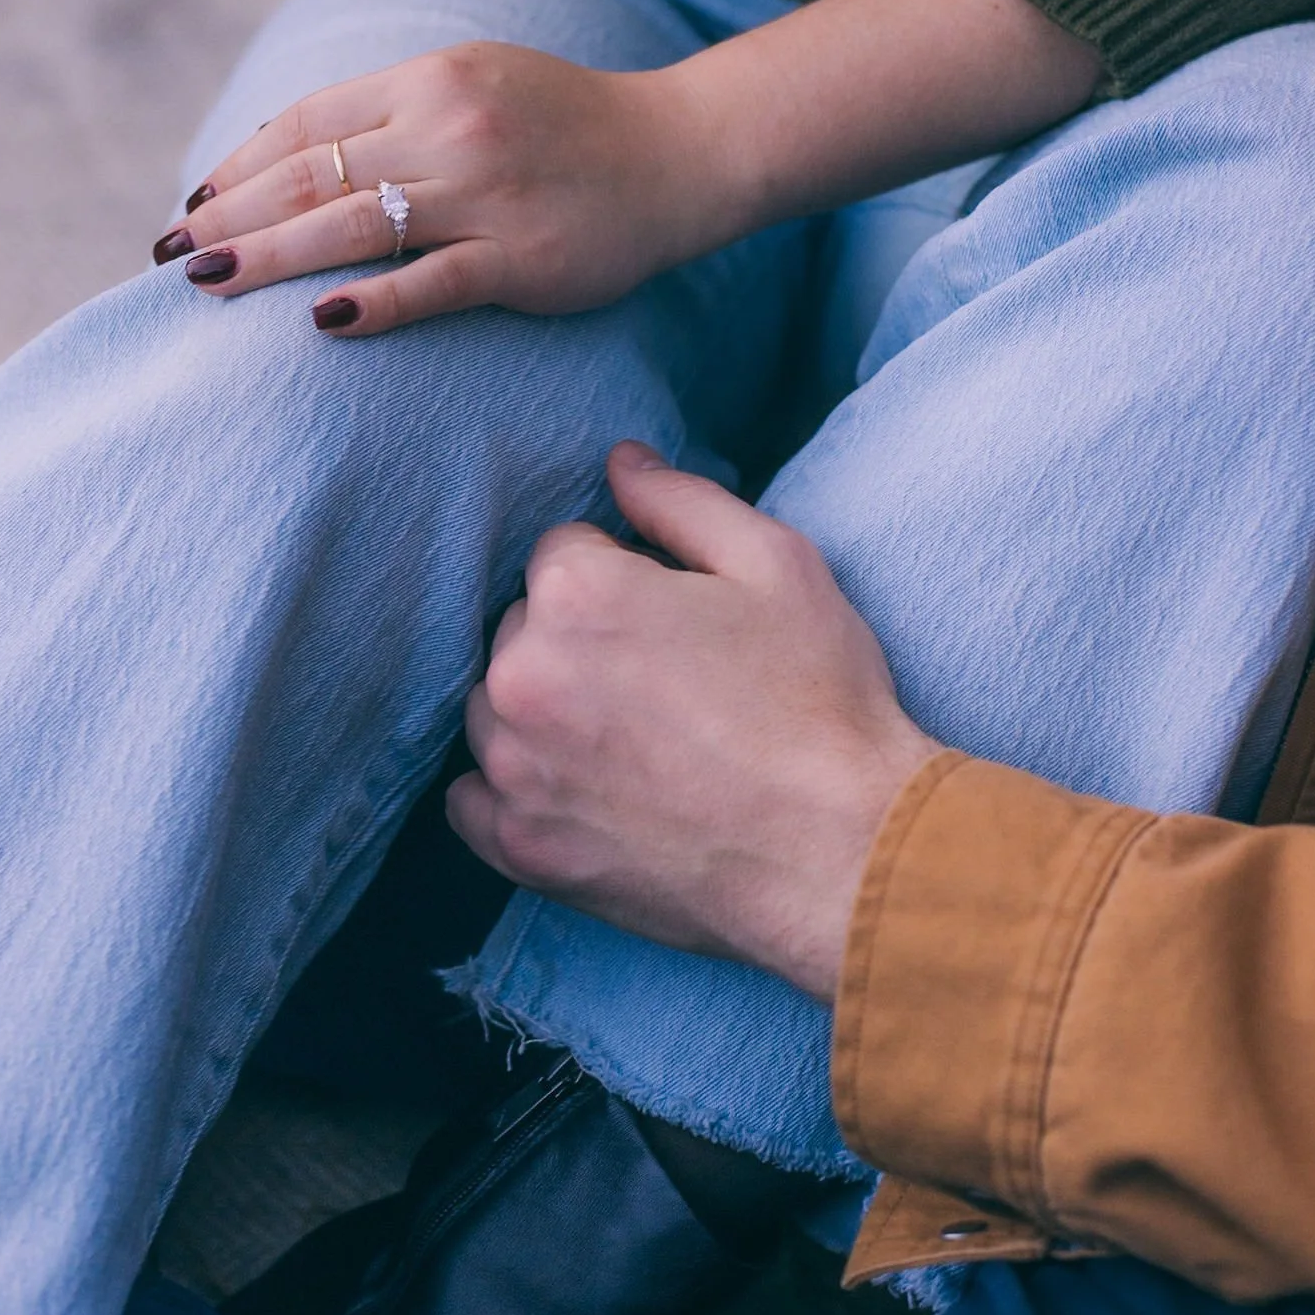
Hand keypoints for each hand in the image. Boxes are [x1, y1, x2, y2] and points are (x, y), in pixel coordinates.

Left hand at [160, 44, 723, 333]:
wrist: (679, 152)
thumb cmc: (569, 123)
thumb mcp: (477, 81)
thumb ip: (395, 110)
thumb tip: (296, 155)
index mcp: (430, 78)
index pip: (308, 121)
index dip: (238, 165)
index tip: (192, 203)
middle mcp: (449, 127)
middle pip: (312, 174)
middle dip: (229, 215)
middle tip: (171, 256)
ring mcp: (485, 193)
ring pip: (353, 226)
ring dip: (268, 256)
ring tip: (207, 283)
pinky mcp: (522, 255)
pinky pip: (433, 281)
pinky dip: (375, 301)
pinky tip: (322, 321)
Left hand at [448, 443, 941, 1000]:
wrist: (843, 852)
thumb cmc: (819, 701)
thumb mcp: (776, 564)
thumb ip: (680, 501)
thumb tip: (619, 462)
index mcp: (578, 595)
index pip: (562, 552)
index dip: (625, 575)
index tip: (675, 617)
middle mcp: (523, 677)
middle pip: (522, 627)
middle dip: (577, 639)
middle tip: (664, 681)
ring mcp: (515, 770)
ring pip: (493, 708)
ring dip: (541, 709)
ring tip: (631, 738)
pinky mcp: (521, 849)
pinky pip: (472, 800)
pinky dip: (513, 789)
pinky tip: (579, 789)